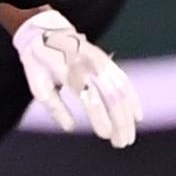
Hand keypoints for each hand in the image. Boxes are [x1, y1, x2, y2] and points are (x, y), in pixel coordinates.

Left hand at [12, 9, 141, 148]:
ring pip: (121, 89)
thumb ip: (54, 106)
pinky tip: (137, 116)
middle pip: (111, 95)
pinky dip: (132, 98)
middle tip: (121, 143)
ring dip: (128, 114)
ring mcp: (99, 61)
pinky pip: (123, 80)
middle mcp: (88, 65)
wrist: (45, 32)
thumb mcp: (38, 84)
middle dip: (119, 121)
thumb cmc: (39, 63)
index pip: (89, 97)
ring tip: (128, 136)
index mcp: (69, 71)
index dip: (100, 117)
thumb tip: (70, 128)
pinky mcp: (106, 60)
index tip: (105, 135)